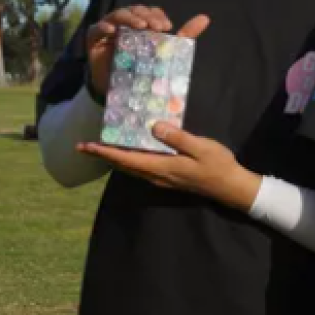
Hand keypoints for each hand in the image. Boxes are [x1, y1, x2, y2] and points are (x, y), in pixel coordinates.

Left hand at [78, 122, 261, 211]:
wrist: (230, 187)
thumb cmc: (218, 165)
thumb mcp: (200, 147)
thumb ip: (177, 137)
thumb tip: (154, 127)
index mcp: (162, 167)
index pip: (127, 159)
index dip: (105, 152)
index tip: (86, 147)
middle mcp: (157, 175)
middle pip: (124, 166)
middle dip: (104, 156)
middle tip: (84, 147)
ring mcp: (162, 178)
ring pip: (131, 169)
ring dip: (115, 159)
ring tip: (101, 148)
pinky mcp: (168, 178)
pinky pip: (141, 169)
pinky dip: (129, 160)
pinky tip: (129, 152)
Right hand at [85, 6, 210, 98]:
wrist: (123, 95)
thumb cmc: (144, 71)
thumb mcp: (166, 54)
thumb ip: (185, 35)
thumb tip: (206, 18)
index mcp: (141, 25)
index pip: (149, 12)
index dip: (157, 15)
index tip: (168, 27)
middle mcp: (125, 25)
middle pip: (134, 11)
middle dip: (146, 15)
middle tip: (156, 27)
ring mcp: (109, 31)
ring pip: (117, 15)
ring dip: (129, 17)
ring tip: (140, 25)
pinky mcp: (94, 41)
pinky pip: (96, 29)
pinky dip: (104, 26)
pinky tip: (113, 31)